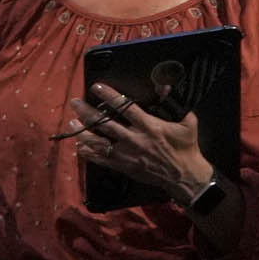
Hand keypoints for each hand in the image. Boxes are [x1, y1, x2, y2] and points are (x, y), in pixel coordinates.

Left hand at [68, 83, 210, 195]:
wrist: (183, 175)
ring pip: (98, 142)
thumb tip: (164, 84)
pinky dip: (88, 153)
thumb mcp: (187, 121)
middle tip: (75, 102)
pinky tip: (79, 146)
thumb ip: (173, 103)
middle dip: (87, 112)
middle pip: (104, 123)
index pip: (125, 107)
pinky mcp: (122, 166)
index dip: (109, 96)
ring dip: (82, 132)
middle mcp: (134, 139)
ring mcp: (126, 154)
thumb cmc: (186, 146)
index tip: (96, 87)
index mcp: (149, 126)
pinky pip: (101, 159)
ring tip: (71, 123)